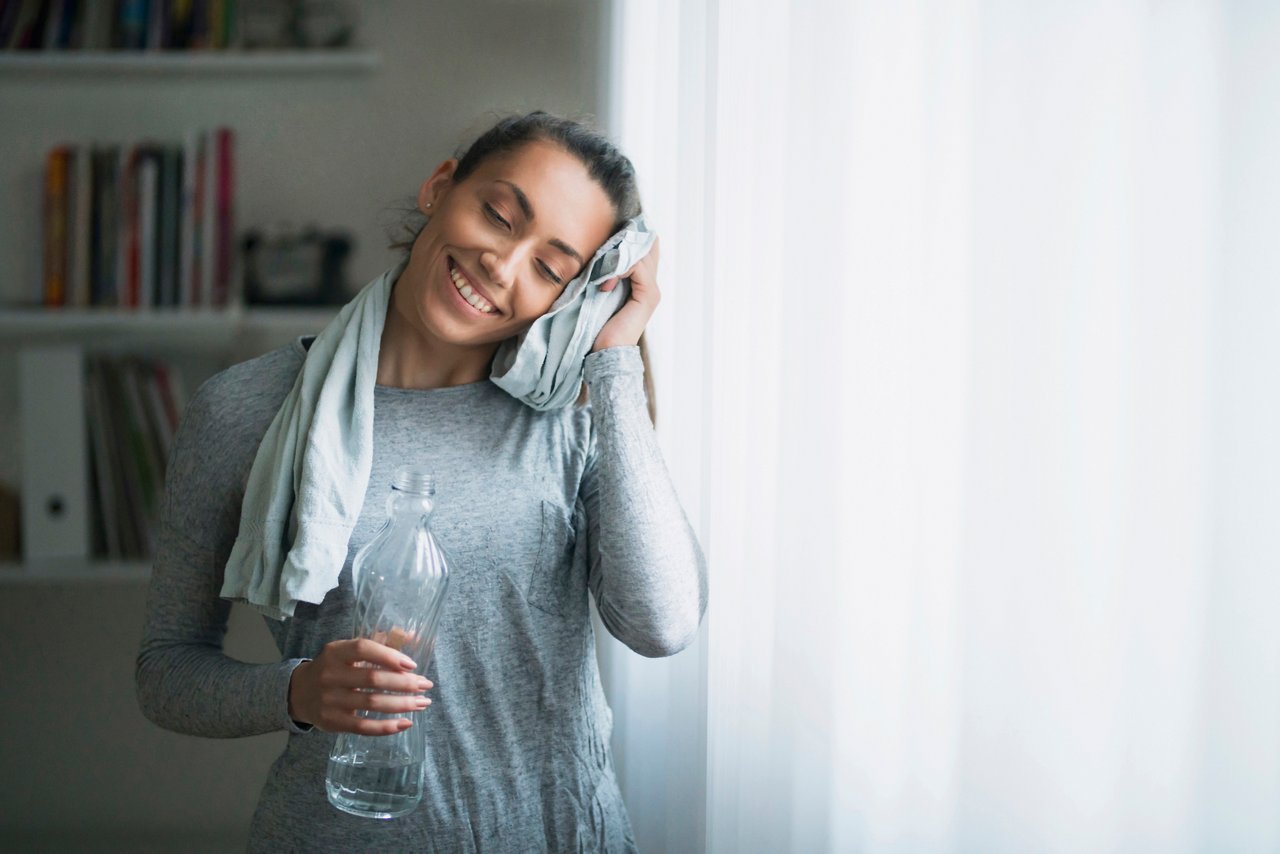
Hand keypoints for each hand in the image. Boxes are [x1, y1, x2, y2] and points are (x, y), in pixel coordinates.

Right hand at [287, 638, 432, 734]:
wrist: (299, 693)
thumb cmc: (334, 668)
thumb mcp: (347, 650)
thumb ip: (379, 643)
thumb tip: (414, 636)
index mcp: (336, 652)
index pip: (364, 649)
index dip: (390, 656)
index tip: (413, 665)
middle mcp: (330, 675)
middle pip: (373, 679)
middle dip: (405, 683)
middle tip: (426, 685)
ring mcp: (330, 700)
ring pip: (372, 703)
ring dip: (403, 704)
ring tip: (423, 703)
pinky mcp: (332, 722)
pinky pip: (364, 726)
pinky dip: (387, 727)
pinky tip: (406, 723)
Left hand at [592, 235, 660, 351]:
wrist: (604, 352)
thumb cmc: (597, 326)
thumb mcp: (599, 292)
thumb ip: (604, 273)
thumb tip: (594, 252)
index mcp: (640, 283)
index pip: (644, 246)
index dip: (629, 235)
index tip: (607, 235)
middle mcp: (650, 284)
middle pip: (646, 244)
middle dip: (623, 239)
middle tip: (602, 243)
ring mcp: (652, 290)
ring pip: (640, 252)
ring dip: (616, 254)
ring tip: (599, 267)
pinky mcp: (648, 296)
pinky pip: (636, 266)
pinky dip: (618, 269)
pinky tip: (605, 286)